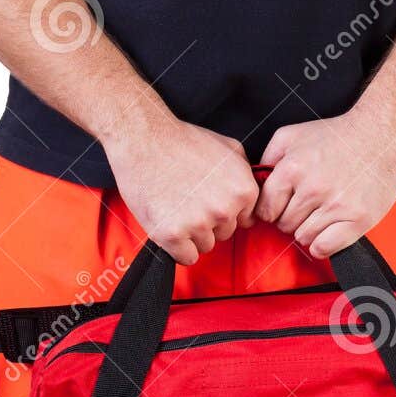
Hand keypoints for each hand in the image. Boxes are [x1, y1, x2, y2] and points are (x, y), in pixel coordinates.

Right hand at [103, 116, 258, 265]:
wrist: (143, 139)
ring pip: (204, 246)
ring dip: (191, 234)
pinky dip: (177, 246)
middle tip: (188, 198)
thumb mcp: (229, 147)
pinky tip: (169, 222)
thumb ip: (245, 173)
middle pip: (224, 234)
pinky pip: (186, 257)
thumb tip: (251, 195)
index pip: (244, 221)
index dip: (225, 211)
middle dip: (208, 222)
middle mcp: (225, 209)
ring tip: (176, 206)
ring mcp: (198, 223)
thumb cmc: (183, 141)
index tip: (208, 199)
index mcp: (243, 190)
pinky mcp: (172, 234)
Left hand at [254, 109, 395, 258]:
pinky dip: (323, 244)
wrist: (380, 135)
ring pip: (303, 238)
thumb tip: (257, 181)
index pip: (265, 209)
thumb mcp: (292, 135)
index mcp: (292, 168)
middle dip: (291, 218)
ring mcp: (335, 206)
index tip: (282, 206)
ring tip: (321, 213)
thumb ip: (269, 157)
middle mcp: (312, 189)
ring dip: (308, 230)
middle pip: (284, 225)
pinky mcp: (357, 220)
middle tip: (307, 206)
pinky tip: (329, 229)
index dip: (272, 209)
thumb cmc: (337, 135)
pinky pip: (324, 248)